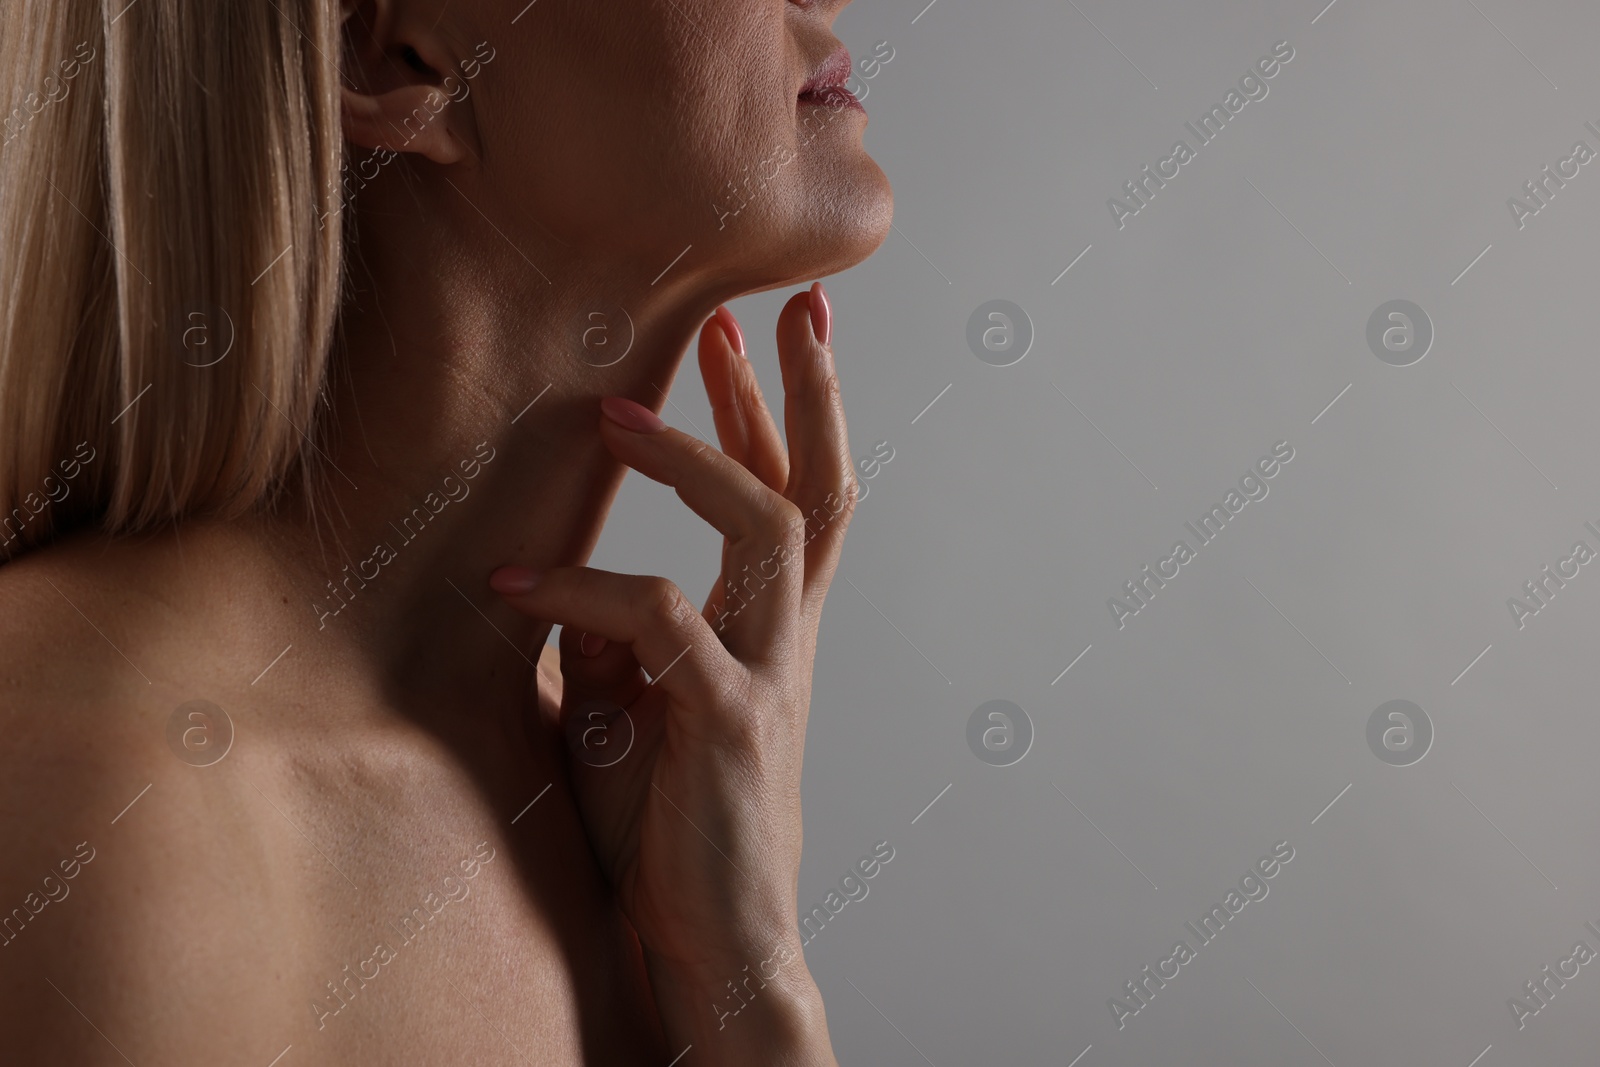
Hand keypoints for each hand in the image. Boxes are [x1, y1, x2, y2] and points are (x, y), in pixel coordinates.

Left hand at [490, 285, 850, 1060]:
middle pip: (821, 489)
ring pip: (768, 526)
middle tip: (786, 303)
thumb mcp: (632, 721)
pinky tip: (512, 590)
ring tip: (623, 411)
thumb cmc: (676, 834)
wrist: (719, 942)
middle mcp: (784, 639)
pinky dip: (584, 591)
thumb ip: (615, 651)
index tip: (743, 334)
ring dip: (699, 456)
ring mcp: (766, 674)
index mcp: (768, 632)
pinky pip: (660, 621)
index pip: (792, 498)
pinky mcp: (728, 721)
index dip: (774, 413)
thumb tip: (564, 597)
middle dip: (806, 390)